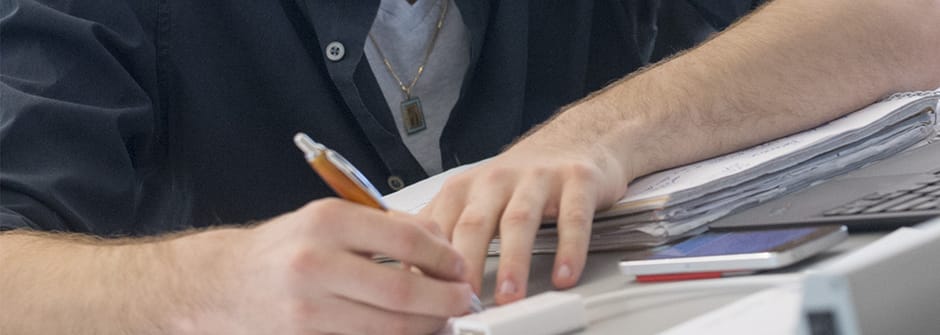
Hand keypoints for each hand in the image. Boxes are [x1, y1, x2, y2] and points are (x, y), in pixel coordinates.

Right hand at [179, 199, 472, 334]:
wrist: (222, 284)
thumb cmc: (283, 250)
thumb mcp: (328, 220)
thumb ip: (384, 227)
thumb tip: (440, 243)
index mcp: (327, 222)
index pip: (406, 240)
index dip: (444, 258)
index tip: (458, 267)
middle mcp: (315, 264)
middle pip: (402, 294)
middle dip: (444, 301)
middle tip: (461, 301)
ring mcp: (308, 310)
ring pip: (389, 330)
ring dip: (425, 328)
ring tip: (440, 320)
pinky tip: (406, 332)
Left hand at [421, 133, 630, 304]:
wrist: (572, 139)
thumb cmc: (518, 179)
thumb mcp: (471, 198)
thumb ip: (442, 230)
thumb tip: (409, 271)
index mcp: (464, 188)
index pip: (438, 228)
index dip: (430, 263)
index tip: (428, 296)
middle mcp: (496, 180)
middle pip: (474, 223)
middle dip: (466, 264)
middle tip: (464, 300)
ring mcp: (536, 179)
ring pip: (519, 221)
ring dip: (513, 261)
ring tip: (510, 295)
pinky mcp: (576, 181)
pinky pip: (572, 218)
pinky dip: (569, 249)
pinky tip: (564, 275)